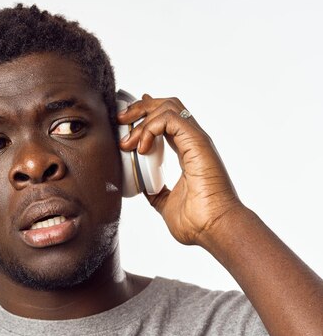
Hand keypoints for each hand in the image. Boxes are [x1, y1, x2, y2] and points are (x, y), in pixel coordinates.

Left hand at [117, 94, 242, 245]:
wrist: (214, 229)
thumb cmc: (198, 221)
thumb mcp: (166, 203)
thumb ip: (155, 192)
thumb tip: (143, 188)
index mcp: (187, 152)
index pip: (167, 121)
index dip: (145, 115)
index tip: (124, 123)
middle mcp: (193, 142)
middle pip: (167, 106)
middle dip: (139, 108)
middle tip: (120, 121)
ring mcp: (196, 140)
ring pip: (168, 107)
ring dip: (142, 118)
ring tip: (128, 141)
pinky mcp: (197, 142)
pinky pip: (170, 118)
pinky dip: (150, 128)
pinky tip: (142, 148)